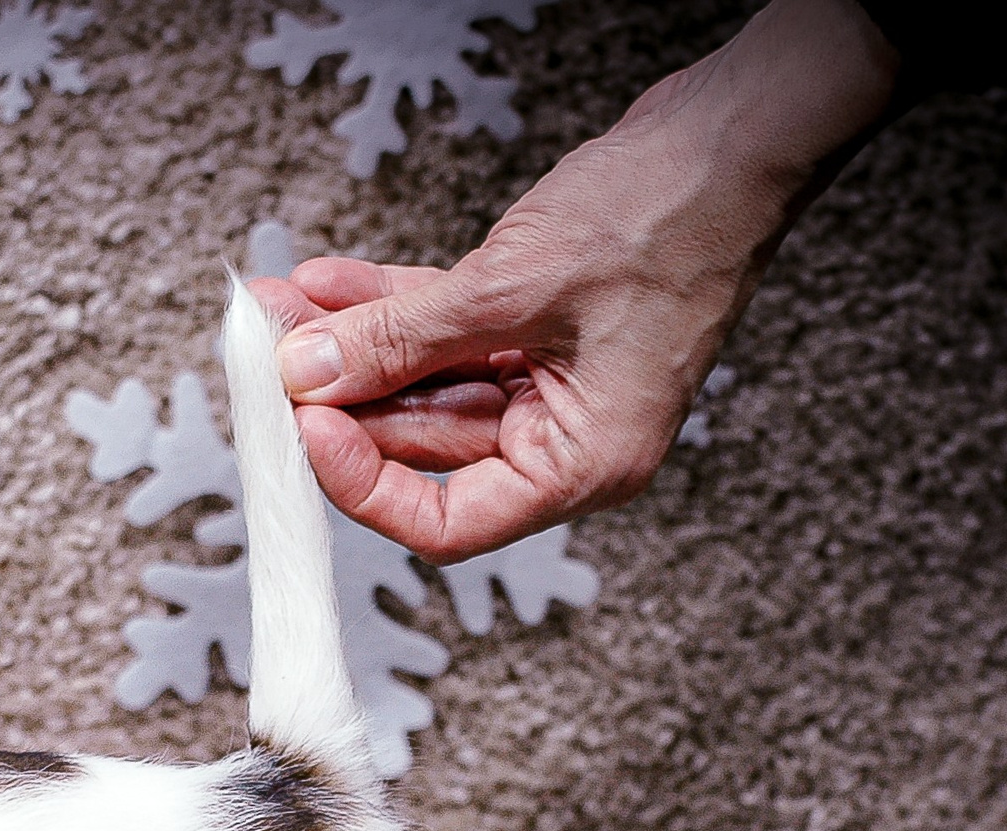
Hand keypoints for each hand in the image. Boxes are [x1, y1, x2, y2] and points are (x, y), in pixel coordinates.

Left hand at [249, 0, 899, 564]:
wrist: (737, 131)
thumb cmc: (672, 216)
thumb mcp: (513, 287)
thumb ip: (402, 339)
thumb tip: (309, 376)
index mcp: (583, 462)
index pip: (447, 522)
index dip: (364, 485)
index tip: (307, 428)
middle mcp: (564, 432)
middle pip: (422, 445)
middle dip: (339, 397)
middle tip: (269, 359)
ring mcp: (548, 377)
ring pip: (422, 380)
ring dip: (348, 345)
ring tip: (277, 311)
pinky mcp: (533, 322)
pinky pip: (440, 331)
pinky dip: (385, 309)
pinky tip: (323, 285)